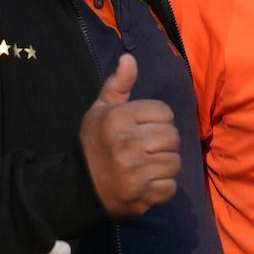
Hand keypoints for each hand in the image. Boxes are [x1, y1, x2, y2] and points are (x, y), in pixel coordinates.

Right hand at [79, 54, 179, 219]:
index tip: (142, 128)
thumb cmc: (94, 144)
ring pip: (175, 162)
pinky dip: (162, 187)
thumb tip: (130, 58)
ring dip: (164, 165)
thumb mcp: (100, 111)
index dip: (157, 120)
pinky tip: (146, 183)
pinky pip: (170, 187)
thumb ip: (118, 85)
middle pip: (172, 137)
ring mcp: (135, 171)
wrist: (78, 188)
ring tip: (147, 166)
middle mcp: (126, 143)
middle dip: (163, 143)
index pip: (164, 112)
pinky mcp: (141, 195)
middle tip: (146, 149)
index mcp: (118, 119)